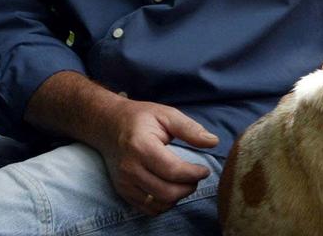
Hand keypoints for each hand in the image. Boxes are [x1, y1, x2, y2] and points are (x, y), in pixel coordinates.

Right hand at [94, 98, 219, 214]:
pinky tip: (171, 189)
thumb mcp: (166, 114)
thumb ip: (190, 128)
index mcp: (141, 146)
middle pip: (166, 192)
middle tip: (196, 177)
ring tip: (184, 182)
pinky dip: (164, 204)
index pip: (172, 170)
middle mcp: (130, 168)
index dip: (193, 174)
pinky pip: (147, 209)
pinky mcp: (122, 191)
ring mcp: (124, 182)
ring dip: (177, 197)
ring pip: (158, 204)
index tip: (204, 170)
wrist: (108, 125)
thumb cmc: (140, 118)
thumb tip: (213, 141)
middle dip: (188, 187)